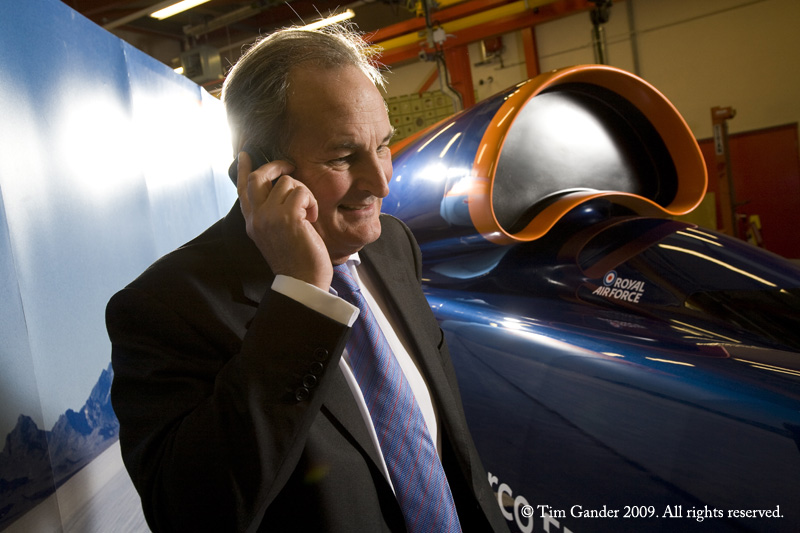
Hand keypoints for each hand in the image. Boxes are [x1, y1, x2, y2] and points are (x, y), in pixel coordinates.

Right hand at [237, 152, 332, 289]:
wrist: (303, 282)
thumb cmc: (297, 260)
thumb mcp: (277, 234)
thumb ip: (273, 214)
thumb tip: (282, 189)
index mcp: (252, 222)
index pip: (243, 189)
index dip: (245, 169)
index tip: (246, 154)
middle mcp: (256, 217)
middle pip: (259, 176)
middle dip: (277, 166)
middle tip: (291, 166)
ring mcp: (269, 216)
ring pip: (287, 181)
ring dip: (304, 193)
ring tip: (308, 214)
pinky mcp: (287, 218)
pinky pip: (302, 192)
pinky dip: (311, 202)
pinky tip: (311, 219)